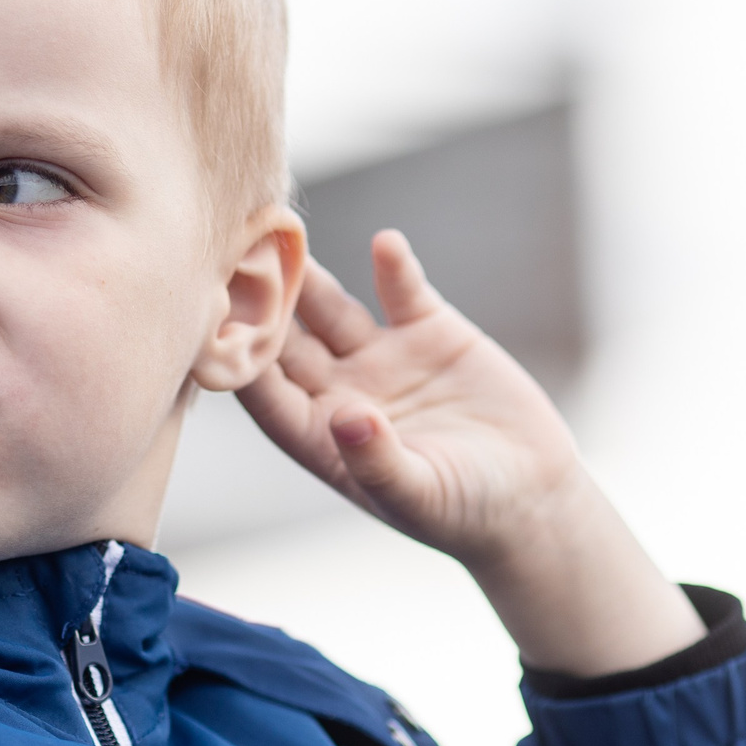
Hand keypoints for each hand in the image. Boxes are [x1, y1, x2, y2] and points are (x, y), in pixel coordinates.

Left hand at [236, 230, 703, 675]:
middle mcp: (341, 390)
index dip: (239, 358)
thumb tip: (347, 419)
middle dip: (262, 303)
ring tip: (288, 232)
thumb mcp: (419, 495)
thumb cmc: (465, 513)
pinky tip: (385, 243)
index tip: (212, 322)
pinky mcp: (431, 333)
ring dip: (312, 275)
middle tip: (234, 256)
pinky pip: (403, 290)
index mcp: (322, 435)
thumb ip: (377, 461)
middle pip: (287, 339)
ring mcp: (382, 357)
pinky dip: (394, 266)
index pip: (264, 391)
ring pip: (331, 306)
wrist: (533, 498)